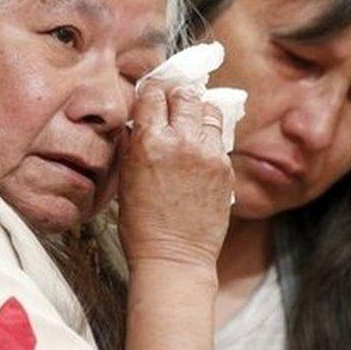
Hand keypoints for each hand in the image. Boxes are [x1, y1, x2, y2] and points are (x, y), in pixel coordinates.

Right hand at [117, 84, 233, 270]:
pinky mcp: (225, 167)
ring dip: (197, 111)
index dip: (151, 93)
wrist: (174, 256)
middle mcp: (181, 141)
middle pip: (184, 94)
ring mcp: (208, 153)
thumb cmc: (141, 224)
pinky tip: (199, 148)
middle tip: (171, 104)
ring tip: (189, 123)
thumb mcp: (125, 178)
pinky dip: (208, 136)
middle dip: (175, 96)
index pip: (153, 94)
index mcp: (150, 141)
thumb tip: (136, 122)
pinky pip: (218, 137)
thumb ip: (132, 144)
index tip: (150, 97)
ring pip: (208, 109)